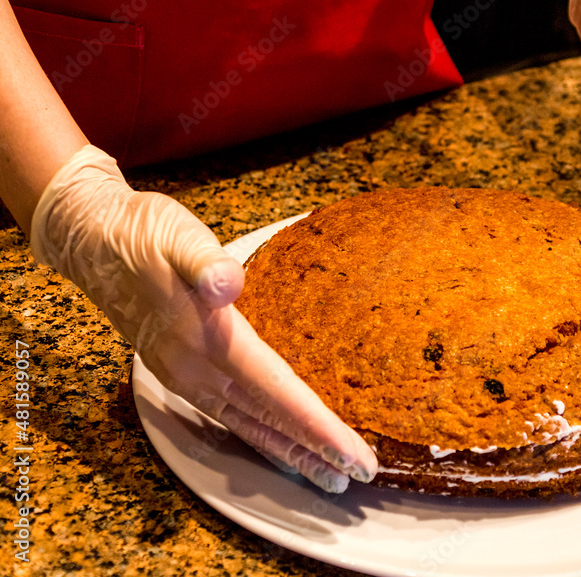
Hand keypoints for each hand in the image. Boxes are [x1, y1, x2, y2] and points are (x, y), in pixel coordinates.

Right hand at [30, 145, 376, 491]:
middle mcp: (197, 370)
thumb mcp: (179, 236)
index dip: (317, 428)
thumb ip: (205, 262)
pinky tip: (279, 444)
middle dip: (315, 452)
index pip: (276, 394)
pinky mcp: (181, 373)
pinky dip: (262, 436)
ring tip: (328, 476)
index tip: (353, 455)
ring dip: (290, 452)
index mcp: (208, 340)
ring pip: (249, 427)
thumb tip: (227, 284)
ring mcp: (187, 376)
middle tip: (359, 477)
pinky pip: (231, 417)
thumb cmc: (143, 233)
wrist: (91, 238)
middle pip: (268, 421)